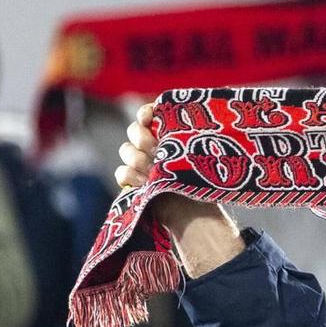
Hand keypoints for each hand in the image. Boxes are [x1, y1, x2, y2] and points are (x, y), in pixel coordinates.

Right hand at [115, 102, 241, 275]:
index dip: (145, 113)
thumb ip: (194, 137)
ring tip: (151, 170)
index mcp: (167, 133)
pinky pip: (121, 173)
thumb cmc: (203, 181)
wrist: (197, 213)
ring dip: (137, 158)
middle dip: (142, 137)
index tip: (148, 117)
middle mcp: (151, 145)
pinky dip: (131, 176)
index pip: (148, 113)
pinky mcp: (132, 182)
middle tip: (156, 148)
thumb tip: (199, 117)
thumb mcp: (203, 156)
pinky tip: (144, 183)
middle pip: (134, 130)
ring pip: (126, 150)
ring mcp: (139, 163)